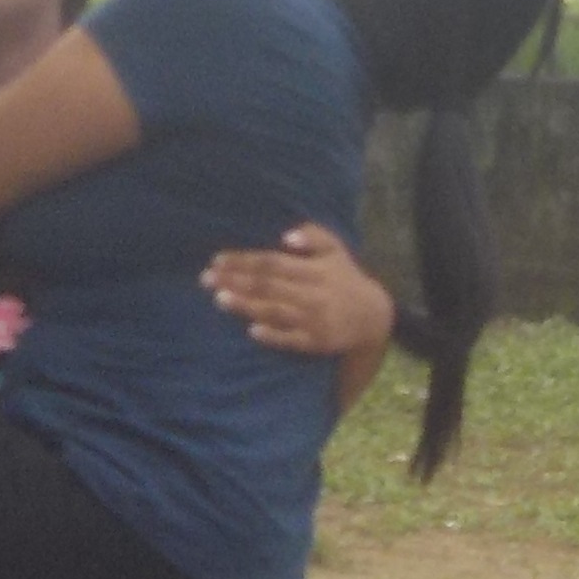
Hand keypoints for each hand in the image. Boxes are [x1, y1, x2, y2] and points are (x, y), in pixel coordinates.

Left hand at [202, 224, 395, 356]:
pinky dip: (274, 335)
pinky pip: (292, 339)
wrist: (372, 316)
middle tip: (205, 279)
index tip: (216, 261)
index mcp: (313, 269)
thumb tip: (286, 236)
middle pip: (268, 286)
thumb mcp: (335, 249)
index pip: (272, 263)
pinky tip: (252, 331)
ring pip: (276, 311)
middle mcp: (312, 293)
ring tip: (219, 299)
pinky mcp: (316, 342)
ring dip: (247, 306)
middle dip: (235, 281)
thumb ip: (313, 235)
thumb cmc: (344, 277)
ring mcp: (313, 319)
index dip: (244, 261)